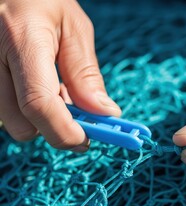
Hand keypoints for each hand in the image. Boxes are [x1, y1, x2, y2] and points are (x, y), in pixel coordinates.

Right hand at [0, 0, 120, 150]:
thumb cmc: (45, 1)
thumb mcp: (75, 29)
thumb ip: (86, 74)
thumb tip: (105, 113)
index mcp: (21, 39)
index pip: (38, 102)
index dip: (65, 131)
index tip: (86, 141)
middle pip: (20, 123)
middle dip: (53, 129)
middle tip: (78, 118)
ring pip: (11, 121)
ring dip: (40, 120)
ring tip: (56, 94)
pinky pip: (4, 109)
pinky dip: (26, 111)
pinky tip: (38, 90)